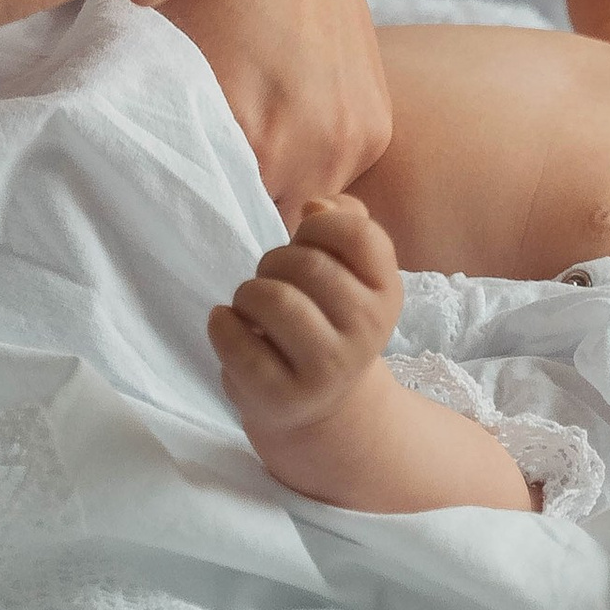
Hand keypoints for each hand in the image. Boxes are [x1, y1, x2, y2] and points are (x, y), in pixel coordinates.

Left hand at [164, 0, 392, 215]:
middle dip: (217, 209)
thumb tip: (120, 189)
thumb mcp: (148, 38)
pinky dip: (297, 157)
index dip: (171, 223)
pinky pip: (328, 172)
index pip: (202, 223)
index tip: (145, 213)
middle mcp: (309, 145)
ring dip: (260, 186)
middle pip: (250, 222)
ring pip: (293, 204)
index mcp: (244, 127)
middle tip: (180, 180)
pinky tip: (266, 115)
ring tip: (222, 145)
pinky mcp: (375, 118)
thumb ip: (145, 123)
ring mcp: (352, 134)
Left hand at [209, 195, 402, 444]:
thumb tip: (315, 206)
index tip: (305, 240)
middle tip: (270, 279)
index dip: (322, 225)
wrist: (322, 402)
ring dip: (247, 292)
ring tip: (251, 305)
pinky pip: (239, 344)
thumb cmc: (327, 316)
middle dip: (274, 261)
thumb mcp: (350, 270)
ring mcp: (326, 370)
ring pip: (274, 300)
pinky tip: (228, 323)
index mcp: (387, 294)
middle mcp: (366, 333)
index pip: (359, 235)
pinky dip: (222, 324)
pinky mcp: (283, 397)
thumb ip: (343, 221)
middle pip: (308, 264)